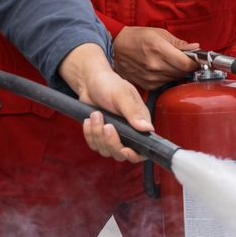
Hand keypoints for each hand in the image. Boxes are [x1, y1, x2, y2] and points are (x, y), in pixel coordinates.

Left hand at [58, 42, 151, 162]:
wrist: (90, 82)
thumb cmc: (109, 84)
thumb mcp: (121, 95)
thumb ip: (133, 112)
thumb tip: (147, 129)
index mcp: (138, 123)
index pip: (142, 148)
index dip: (135, 154)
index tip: (124, 149)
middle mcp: (128, 132)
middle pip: (121, 153)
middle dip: (111, 142)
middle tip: (106, 125)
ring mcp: (113, 135)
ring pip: (106, 151)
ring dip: (97, 135)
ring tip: (95, 115)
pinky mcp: (99, 136)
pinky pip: (94, 145)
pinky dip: (89, 135)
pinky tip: (88, 120)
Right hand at [111, 26, 196, 90]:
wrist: (116, 49)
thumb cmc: (137, 38)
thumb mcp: (158, 33)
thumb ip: (178, 42)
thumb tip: (195, 48)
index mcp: (159, 49)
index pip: (186, 64)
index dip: (195, 63)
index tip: (197, 60)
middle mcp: (155, 65)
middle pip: (182, 72)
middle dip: (187, 66)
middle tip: (185, 59)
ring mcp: (151, 77)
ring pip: (174, 78)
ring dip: (177, 72)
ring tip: (169, 62)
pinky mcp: (147, 85)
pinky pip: (165, 83)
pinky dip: (166, 77)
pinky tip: (160, 69)